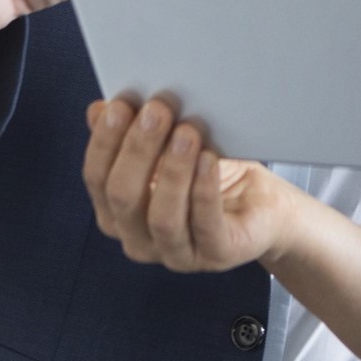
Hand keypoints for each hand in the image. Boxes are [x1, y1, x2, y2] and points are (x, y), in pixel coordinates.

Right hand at [83, 98, 300, 272]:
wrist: (262, 205)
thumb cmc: (212, 173)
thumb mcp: (171, 148)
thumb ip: (136, 132)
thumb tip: (100, 108)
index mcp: (120, 213)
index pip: (98, 180)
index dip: (105, 142)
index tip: (121, 105)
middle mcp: (140, 239)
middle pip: (125, 197)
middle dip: (138, 150)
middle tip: (157, 110)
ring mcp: (177, 253)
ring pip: (162, 217)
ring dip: (173, 170)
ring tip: (187, 132)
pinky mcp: (217, 254)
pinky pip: (205, 225)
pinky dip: (204, 190)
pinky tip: (209, 159)